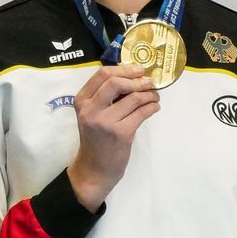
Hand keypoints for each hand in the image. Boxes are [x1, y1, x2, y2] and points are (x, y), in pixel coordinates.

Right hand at [66, 65, 158, 211]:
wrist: (95, 168)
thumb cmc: (96, 138)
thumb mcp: (92, 114)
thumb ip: (105, 96)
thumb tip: (134, 76)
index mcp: (82, 101)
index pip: (102, 74)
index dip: (124, 69)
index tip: (138, 69)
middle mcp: (90, 110)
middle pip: (116, 82)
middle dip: (137, 80)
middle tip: (149, 81)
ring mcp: (105, 122)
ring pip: (133, 98)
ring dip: (149, 94)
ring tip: (154, 96)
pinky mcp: (121, 134)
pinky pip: (142, 113)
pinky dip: (152, 107)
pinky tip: (155, 107)